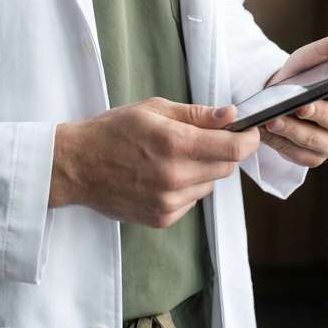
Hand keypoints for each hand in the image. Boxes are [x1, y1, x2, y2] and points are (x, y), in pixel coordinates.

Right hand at [49, 97, 260, 227]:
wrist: (77, 165)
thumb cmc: (113, 130)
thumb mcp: (153, 109)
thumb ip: (196, 114)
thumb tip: (231, 115)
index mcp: (174, 143)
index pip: (232, 148)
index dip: (248, 139)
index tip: (250, 131)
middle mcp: (174, 176)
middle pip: (226, 167)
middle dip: (224, 150)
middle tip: (205, 137)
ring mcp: (168, 202)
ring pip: (210, 185)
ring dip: (204, 169)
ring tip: (176, 155)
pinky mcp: (163, 218)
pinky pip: (192, 201)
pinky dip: (188, 186)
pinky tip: (164, 174)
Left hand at [258, 26, 327, 167]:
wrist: (279, 92)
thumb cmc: (308, 70)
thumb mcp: (325, 51)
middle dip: (318, 113)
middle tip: (299, 105)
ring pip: (318, 142)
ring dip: (294, 131)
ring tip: (272, 119)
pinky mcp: (314, 156)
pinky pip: (300, 155)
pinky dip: (283, 145)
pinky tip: (268, 133)